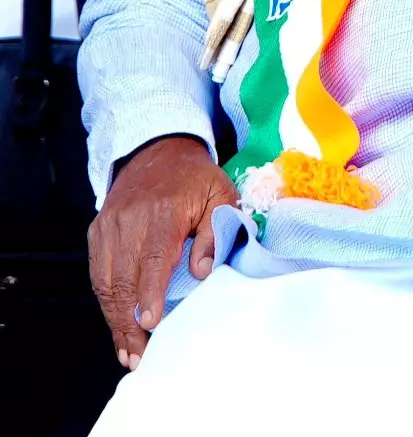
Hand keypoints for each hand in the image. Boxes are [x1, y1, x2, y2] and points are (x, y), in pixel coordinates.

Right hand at [89, 135, 238, 368]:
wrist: (158, 152)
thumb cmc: (196, 179)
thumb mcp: (221, 195)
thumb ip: (215, 232)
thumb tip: (202, 272)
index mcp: (163, 212)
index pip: (153, 259)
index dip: (150, 295)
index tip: (151, 325)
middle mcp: (129, 220)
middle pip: (124, 279)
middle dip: (130, 322)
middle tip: (140, 355)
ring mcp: (108, 227)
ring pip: (106, 282)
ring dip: (115, 320)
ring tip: (128, 351)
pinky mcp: (97, 233)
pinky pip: (97, 274)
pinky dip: (106, 303)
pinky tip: (116, 325)